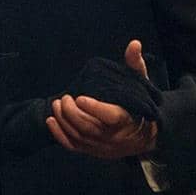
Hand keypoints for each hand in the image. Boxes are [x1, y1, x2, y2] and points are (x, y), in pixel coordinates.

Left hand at [46, 40, 157, 158]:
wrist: (144, 135)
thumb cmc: (139, 105)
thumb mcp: (140, 83)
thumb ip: (134, 64)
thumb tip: (134, 43)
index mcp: (128, 119)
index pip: (112, 117)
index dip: (95, 109)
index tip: (80, 97)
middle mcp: (115, 137)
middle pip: (90, 128)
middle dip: (73, 113)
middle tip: (66, 98)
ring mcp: (102, 146)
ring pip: (80, 137)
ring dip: (64, 121)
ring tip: (57, 104)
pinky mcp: (92, 151)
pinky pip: (73, 146)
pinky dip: (59, 135)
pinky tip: (50, 120)